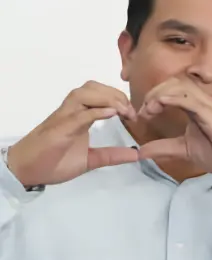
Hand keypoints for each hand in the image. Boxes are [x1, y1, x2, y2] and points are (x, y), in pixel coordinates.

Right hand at [4, 82, 138, 186]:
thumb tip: (136, 154)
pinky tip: (111, 113)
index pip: (98, 94)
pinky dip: (95, 112)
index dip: (118, 98)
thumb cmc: (54, 163)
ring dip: (106, 99)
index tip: (134, 114)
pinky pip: (77, 115)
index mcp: (79, 117)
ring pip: (83, 95)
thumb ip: (112, 155)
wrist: (27, 171)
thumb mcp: (90, 160)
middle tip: (130, 112)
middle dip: (114, 94)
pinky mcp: (58, 130)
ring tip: (123, 111)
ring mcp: (63, 119)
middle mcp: (70, 112)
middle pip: (91, 88)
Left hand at [132, 77, 211, 184]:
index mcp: (198, 106)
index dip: (154, 96)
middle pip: (175, 82)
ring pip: (182, 87)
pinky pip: (191, 100)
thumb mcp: (185, 150)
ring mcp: (210, 107)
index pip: (173, 88)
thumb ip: (164, 147)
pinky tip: (160, 106)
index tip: (142, 114)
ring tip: (149, 110)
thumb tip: (140, 151)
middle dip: (154, 92)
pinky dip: (173, 99)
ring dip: (161, 94)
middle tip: (144, 112)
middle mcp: (204, 102)